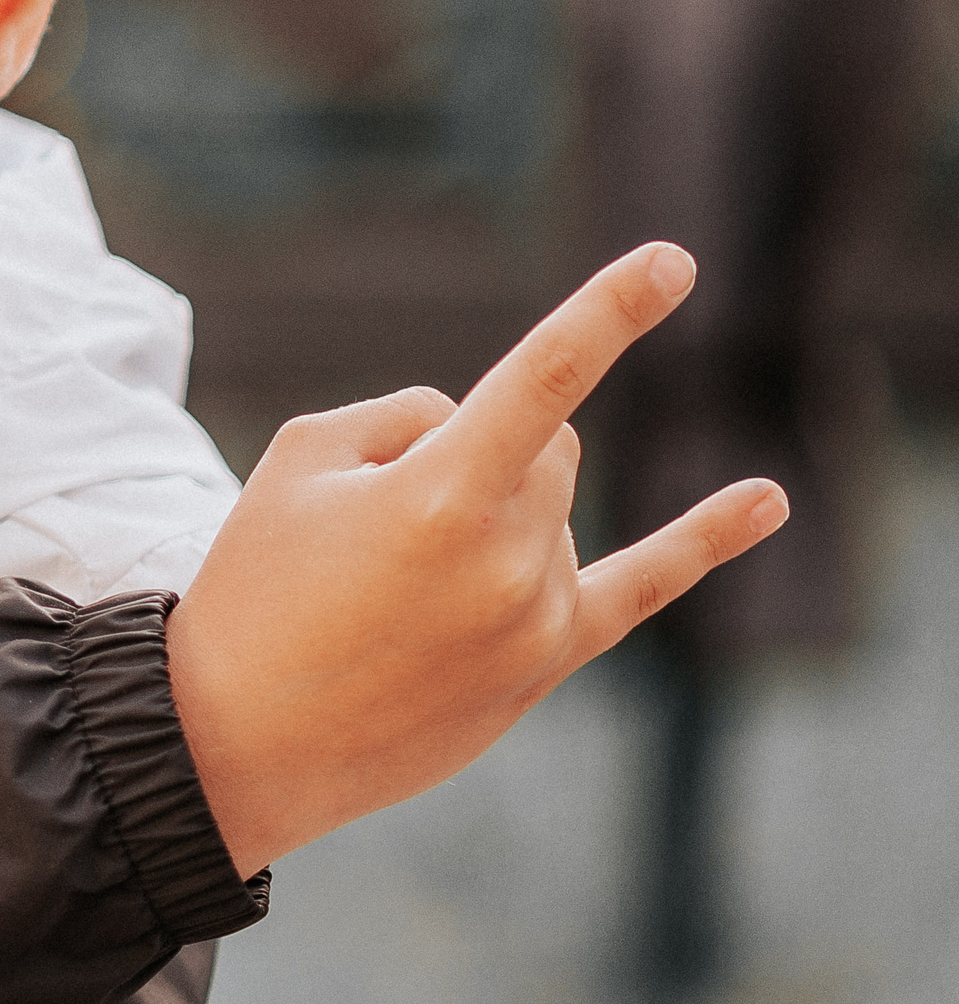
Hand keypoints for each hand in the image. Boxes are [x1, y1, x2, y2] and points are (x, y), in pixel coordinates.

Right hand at [168, 243, 787, 876]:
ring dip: (492, 515)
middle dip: (480, 452)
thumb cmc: (254, 587)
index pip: (544, 377)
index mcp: (440, 494)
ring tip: (393, 589)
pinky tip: (767, 499)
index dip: (611, 311)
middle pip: (546, 445)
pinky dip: (704, 540)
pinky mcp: (545, 666)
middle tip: (379, 524)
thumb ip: (406, 415)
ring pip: (553, 506)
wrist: (237, 742)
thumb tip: (482, 429)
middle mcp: (509, 557)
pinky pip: (641, 588)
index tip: (675, 260)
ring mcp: (538, 617)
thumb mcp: (298, 460)